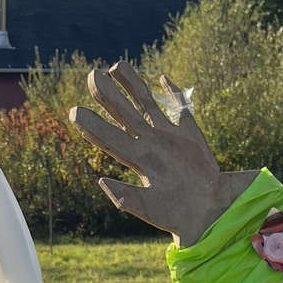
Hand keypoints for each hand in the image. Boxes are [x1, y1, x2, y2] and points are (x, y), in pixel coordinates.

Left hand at [68, 61, 255, 246]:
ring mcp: (168, 137)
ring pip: (147, 105)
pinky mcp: (190, 135)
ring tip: (116, 66)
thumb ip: (127, 197)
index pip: (110, 138)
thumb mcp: (150, 208)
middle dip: (108, 96)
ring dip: (133, 86)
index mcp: (139, 161)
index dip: (93, 125)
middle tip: (92, 75)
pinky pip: (179, 108)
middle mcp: (149, 145)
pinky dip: (172, 93)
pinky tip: (162, 78)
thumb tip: (101, 181)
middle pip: (124, 114)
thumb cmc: (178, 215)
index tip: (74, 111)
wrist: (208, 212)